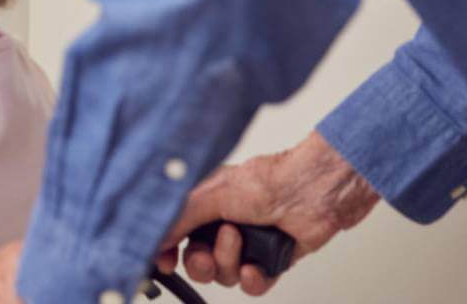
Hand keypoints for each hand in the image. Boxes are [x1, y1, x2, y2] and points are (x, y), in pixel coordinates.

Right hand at [156, 131, 380, 295]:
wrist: (311, 195)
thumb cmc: (265, 182)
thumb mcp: (208, 196)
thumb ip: (178, 219)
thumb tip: (155, 237)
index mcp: (202, 206)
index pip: (174, 235)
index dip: (166, 251)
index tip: (163, 261)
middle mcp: (221, 225)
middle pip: (196, 262)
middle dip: (200, 263)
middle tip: (206, 255)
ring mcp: (247, 245)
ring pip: (223, 275)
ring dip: (228, 262)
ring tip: (239, 240)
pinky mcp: (269, 261)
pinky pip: (251, 285)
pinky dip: (252, 279)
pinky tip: (254, 267)